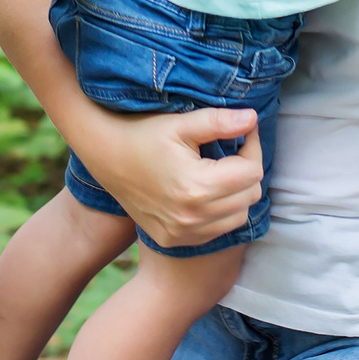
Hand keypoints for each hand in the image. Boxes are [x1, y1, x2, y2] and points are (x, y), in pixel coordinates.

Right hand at [66, 104, 262, 250]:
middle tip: (232, 150)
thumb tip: (253, 118)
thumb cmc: (142, 135)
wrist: (105, 157)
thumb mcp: (181, 124)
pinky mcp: (174, 240)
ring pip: (238, 217)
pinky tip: (206, 192)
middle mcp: (192, 217)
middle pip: (250, 196)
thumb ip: (220, 122)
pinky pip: (216, 231)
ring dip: (238, 194)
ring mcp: (183, 233)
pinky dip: (220, 213)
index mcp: (197, 187)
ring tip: (221, 172)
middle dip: (247, 170)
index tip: (245, 132)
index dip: (253, 147)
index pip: (252, 172)